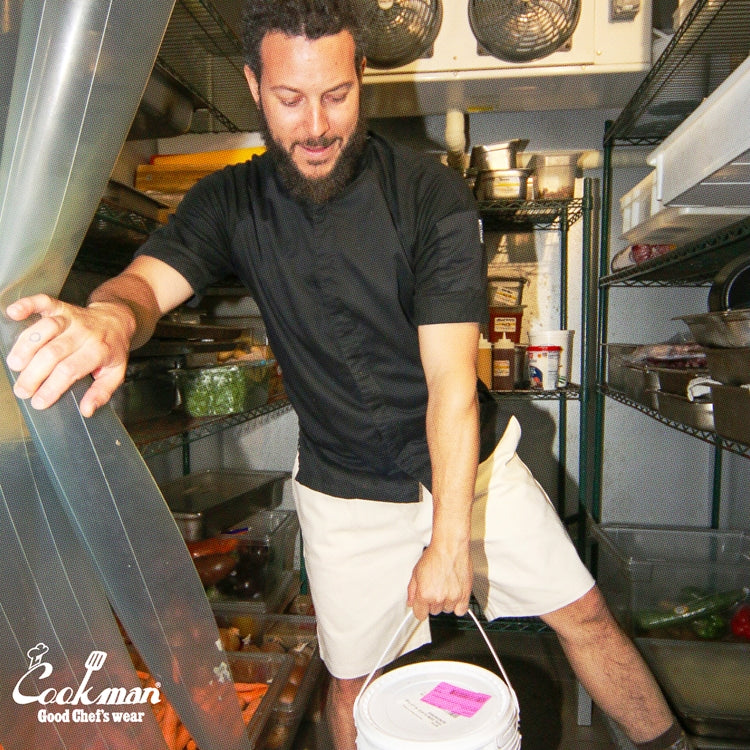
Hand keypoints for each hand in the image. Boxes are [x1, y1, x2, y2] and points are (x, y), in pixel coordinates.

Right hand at [5, 294, 133, 416]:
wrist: (117, 319)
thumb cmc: (112, 349)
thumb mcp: (115, 373)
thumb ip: (102, 393)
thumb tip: (86, 410)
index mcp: (98, 351)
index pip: (70, 370)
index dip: (51, 387)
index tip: (38, 402)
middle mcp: (84, 333)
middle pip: (53, 353)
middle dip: (34, 374)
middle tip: (22, 390)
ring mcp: (72, 318)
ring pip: (45, 329)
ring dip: (26, 347)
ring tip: (15, 365)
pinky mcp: (62, 307)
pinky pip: (44, 302)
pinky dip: (27, 304)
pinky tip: (13, 313)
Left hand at [406, 542, 471, 621]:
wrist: (450, 547)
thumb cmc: (435, 555)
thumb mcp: (416, 571)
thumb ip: (412, 590)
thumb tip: (411, 602)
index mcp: (424, 594)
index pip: (420, 615)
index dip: (420, 608)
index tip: (422, 605)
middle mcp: (438, 598)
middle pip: (433, 612)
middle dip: (433, 602)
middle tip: (435, 588)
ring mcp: (452, 598)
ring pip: (447, 610)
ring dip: (446, 602)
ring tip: (445, 587)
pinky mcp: (464, 595)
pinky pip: (460, 610)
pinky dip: (458, 605)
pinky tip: (454, 595)